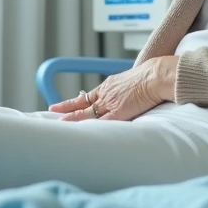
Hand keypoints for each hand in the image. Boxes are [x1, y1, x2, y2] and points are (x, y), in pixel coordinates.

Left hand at [50, 56, 178, 121]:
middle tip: (52, 109)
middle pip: (82, 102)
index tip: (67, 103)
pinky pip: (100, 122)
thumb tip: (130, 94)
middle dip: (67, 107)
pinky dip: (89, 126)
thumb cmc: (150, 78)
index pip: (89, 95)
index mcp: (110, 85)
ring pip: (87, 112)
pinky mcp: (117, 112)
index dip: (77, 100)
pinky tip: (80, 131)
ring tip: (59, 122)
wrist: (155, 76)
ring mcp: (110, 103)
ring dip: (73, 118)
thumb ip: (126, 89)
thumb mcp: (132, 80)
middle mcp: (106, 94)